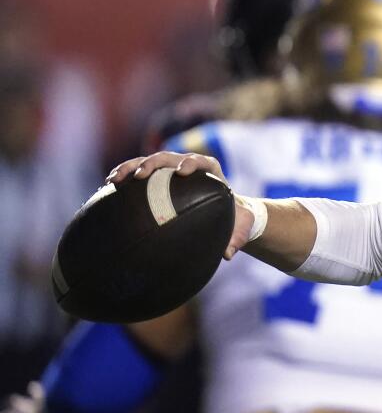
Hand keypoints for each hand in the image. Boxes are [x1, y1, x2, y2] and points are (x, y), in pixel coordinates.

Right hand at [106, 152, 253, 259]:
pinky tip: (108, 186)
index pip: (201, 161)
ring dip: (130, 167)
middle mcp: (188, 165)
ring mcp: (171, 170)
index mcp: (211, 171)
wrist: (226, 213)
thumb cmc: (234, 219)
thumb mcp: (240, 228)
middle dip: (153, 163)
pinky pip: (139, 174)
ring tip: (114, 180)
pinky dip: (125, 176)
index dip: (191, 162)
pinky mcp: (158, 178)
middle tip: (140, 175)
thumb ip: (237, 239)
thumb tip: (229, 254)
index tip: (182, 171)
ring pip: (149, 162)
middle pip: (169, 157)